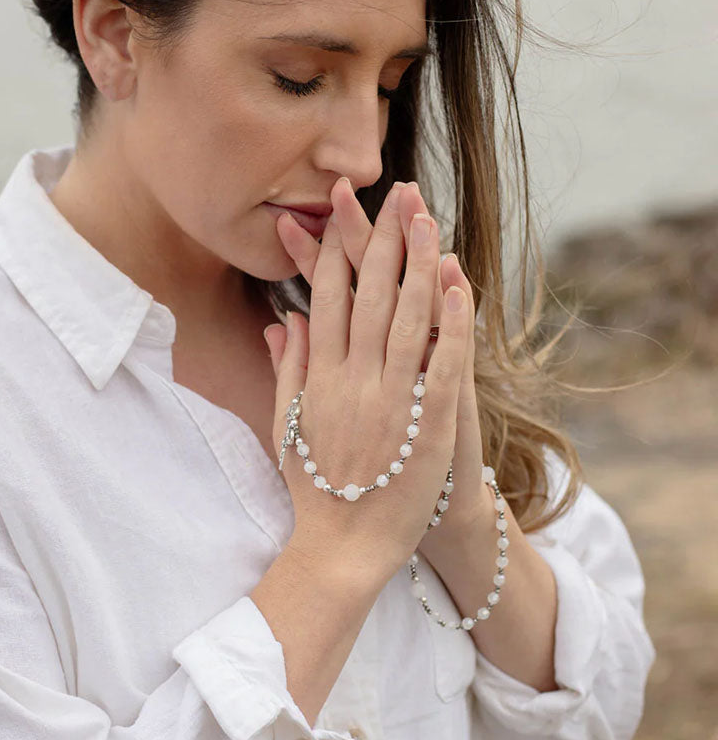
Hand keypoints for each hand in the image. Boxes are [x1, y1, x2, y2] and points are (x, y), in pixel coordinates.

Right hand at [266, 178, 491, 549]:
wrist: (341, 548)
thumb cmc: (315, 487)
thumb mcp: (288, 424)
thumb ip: (289, 368)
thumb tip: (282, 321)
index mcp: (319, 375)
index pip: (327, 296)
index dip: (335, 247)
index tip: (342, 208)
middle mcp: (351, 378)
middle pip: (370, 293)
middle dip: (383, 238)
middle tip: (397, 191)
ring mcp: (390, 399)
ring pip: (407, 317)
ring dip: (419, 263)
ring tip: (429, 218)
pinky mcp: (426, 424)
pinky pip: (441, 363)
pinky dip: (451, 321)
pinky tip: (458, 282)